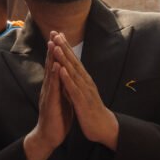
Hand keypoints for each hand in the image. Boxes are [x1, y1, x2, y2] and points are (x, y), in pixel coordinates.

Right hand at [23, 43, 73, 159]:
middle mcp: (49, 88)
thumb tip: (66, 78)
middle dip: (53, 48)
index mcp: (54, 87)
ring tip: (53, 44)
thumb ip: (63, 88)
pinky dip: (54, 76)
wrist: (48, 137)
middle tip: (54, 32)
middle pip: (51, 65)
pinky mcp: (50, 103)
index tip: (60, 37)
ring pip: (50, 73)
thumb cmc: (56, 119)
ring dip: (52, 58)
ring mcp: (48, 94)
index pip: (55, 65)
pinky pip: (53, 88)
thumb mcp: (62, 100)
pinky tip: (55, 66)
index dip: (58, 51)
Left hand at [50, 32, 118, 149]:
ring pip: (72, 72)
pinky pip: (73, 88)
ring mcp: (84, 90)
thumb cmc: (92, 110)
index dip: (66, 47)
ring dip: (64, 59)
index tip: (58, 34)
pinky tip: (60, 69)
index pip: (74, 60)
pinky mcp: (82, 101)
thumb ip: (77, 81)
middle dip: (64, 47)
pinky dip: (67, 78)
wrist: (103, 127)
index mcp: (84, 80)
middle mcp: (85, 81)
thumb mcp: (83, 92)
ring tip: (56, 46)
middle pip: (73, 61)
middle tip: (56, 33)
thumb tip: (69, 71)